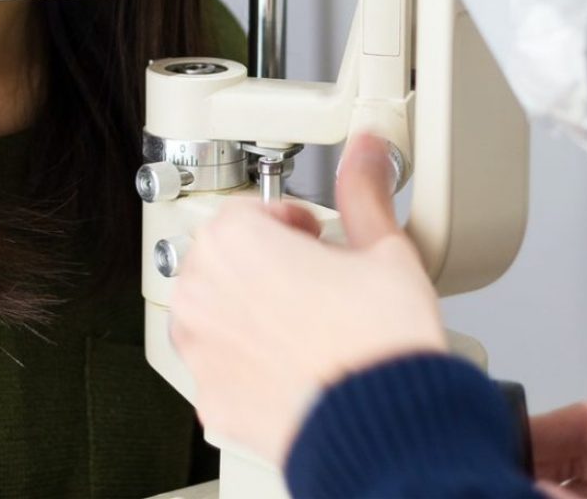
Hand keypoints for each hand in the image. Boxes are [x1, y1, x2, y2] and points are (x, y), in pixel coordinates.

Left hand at [169, 133, 445, 466]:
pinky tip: (290, 365)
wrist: (386, 433)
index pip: (249, 209)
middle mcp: (203, 292)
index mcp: (234, 242)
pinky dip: (246, 360)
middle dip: (266, 263)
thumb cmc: (379, 345)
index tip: (314, 239)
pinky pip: (219, 364)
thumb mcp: (384, 249)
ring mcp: (200, 350)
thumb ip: (365, 191)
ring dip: (249, 308)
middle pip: (225, 257)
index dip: (290, 222)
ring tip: (304, 323)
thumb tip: (366, 152)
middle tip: (314, 280)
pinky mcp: (210, 400)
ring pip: (215, 310)